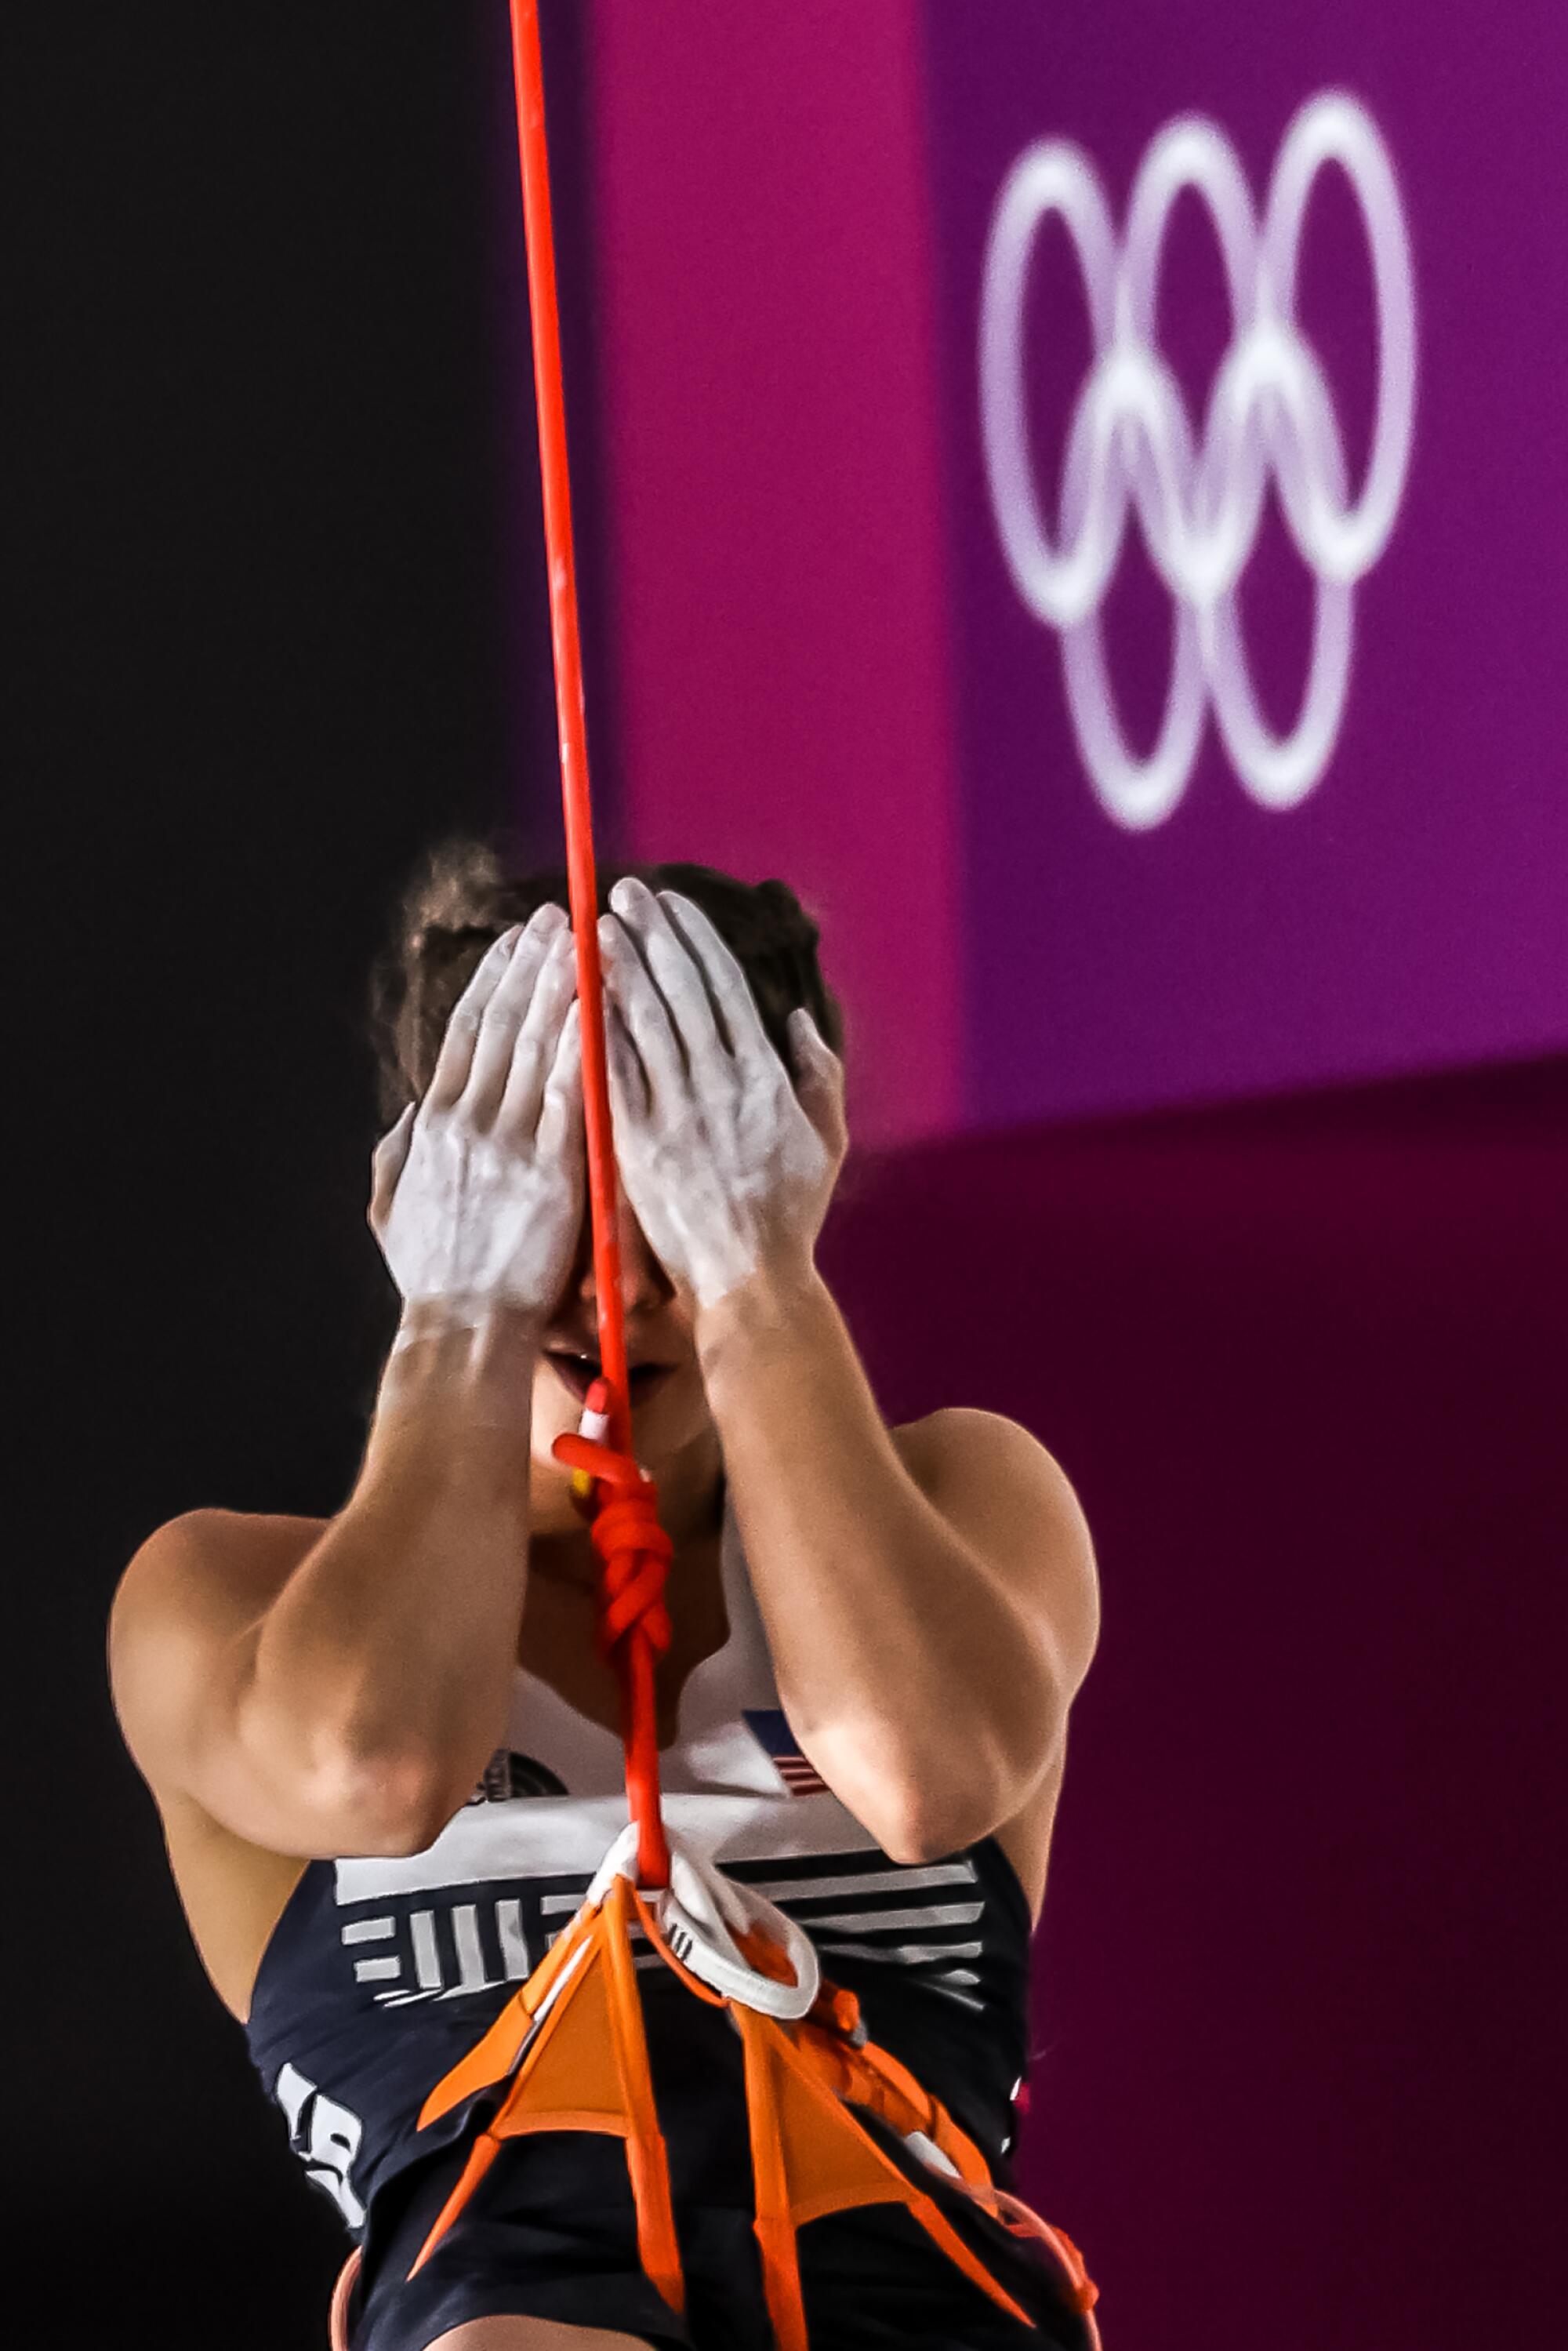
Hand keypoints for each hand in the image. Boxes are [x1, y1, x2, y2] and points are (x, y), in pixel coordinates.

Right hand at [369, 904, 583, 1319]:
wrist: (464, 1329)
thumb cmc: (433, 1279)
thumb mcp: (393, 1211)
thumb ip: (397, 1157)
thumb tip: (409, 1114)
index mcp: (434, 1127)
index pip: (465, 1034)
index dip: (492, 981)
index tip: (514, 942)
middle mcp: (468, 1123)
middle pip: (502, 1024)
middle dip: (531, 964)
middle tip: (558, 917)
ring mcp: (509, 1144)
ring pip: (535, 1046)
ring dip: (560, 987)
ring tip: (585, 940)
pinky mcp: (550, 1170)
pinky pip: (569, 1093)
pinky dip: (582, 1044)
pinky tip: (600, 1006)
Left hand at [598, 878, 845, 1310]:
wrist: (751, 1280)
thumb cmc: (790, 1216)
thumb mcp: (827, 1140)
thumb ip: (817, 1074)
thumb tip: (796, 1019)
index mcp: (765, 1077)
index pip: (723, 988)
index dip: (694, 939)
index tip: (671, 904)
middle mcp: (721, 1085)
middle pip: (680, 991)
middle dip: (651, 935)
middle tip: (623, 894)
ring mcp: (677, 1114)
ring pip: (645, 1023)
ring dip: (619, 969)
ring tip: (594, 929)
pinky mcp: (639, 1145)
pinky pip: (615, 1075)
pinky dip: (598, 1031)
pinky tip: (577, 998)